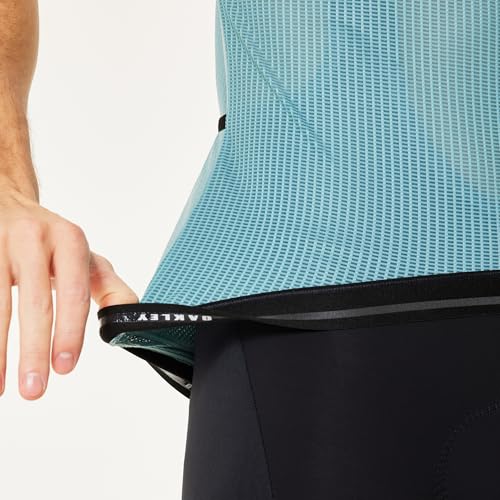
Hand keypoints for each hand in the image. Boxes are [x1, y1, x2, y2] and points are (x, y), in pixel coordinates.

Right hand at [0, 187, 138, 399]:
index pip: (74, 292)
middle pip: (35, 302)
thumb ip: (108, 286)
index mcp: (69, 240)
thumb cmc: (50, 240)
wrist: (9, 204)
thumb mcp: (84, 257)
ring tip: (2, 385)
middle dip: (34, 351)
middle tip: (35, 389)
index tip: (65, 366)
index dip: (70, 331)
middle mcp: (33, 239)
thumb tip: (130, 315)